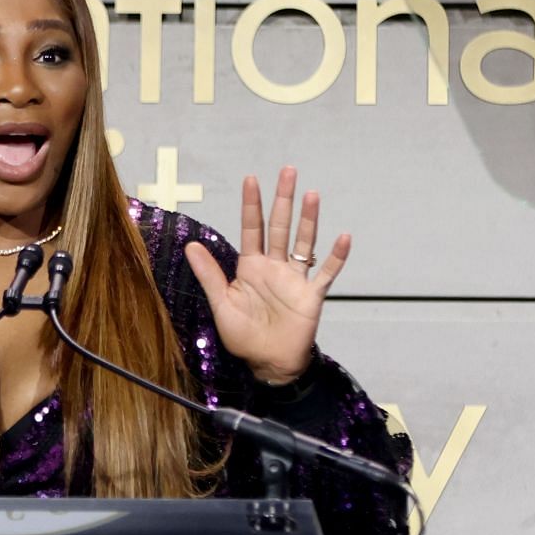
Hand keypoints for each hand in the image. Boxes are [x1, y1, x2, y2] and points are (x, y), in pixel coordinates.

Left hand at [182, 166, 349, 384]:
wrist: (268, 364)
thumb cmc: (243, 337)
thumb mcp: (221, 304)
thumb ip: (209, 274)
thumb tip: (190, 245)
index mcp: (250, 267)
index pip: (251, 229)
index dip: (251, 205)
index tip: (251, 179)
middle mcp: (274, 267)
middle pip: (279, 227)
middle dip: (282, 200)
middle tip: (287, 171)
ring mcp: (295, 279)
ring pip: (302, 242)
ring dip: (308, 219)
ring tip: (311, 194)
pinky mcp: (312, 295)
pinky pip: (326, 272)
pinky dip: (335, 256)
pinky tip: (343, 237)